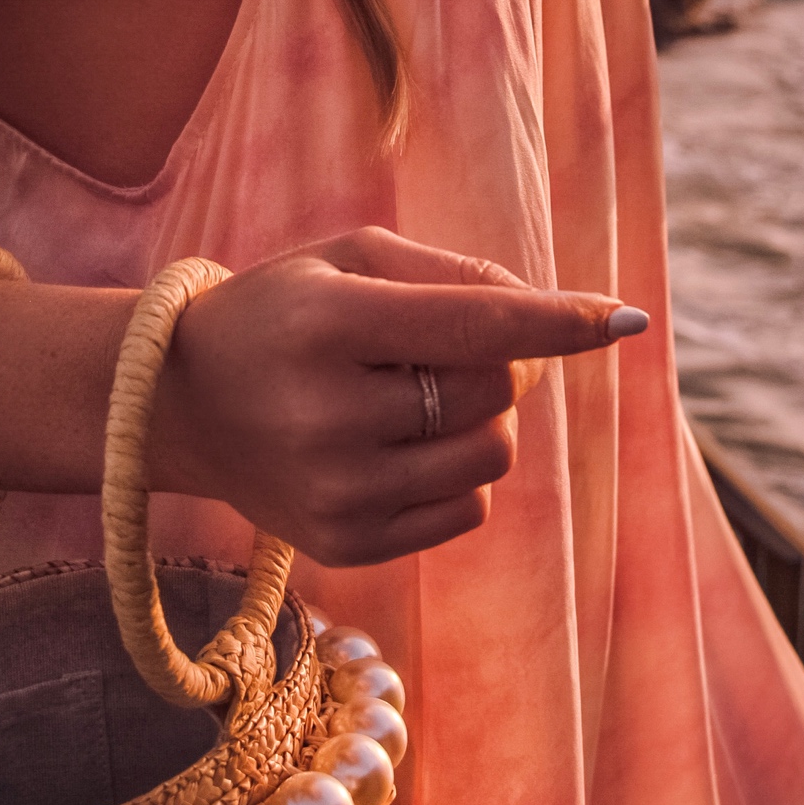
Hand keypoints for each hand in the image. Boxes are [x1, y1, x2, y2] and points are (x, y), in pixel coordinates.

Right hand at [147, 226, 644, 564]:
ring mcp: (336, 492)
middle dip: (498, 364)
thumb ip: (452, 279)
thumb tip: (554, 323)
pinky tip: (394, 447)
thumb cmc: (282, 313)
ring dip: (479, 421)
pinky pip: (466, 511)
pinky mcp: (346, 544)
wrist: (180, 405)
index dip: (555, 323)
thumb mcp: (348, 260)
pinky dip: (456, 473)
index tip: (624, 319)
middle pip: (493, 393)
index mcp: (326, 326)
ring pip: (490, 456)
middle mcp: (328, 417)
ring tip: (412, 399)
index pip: (469, 327)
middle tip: (438, 350)